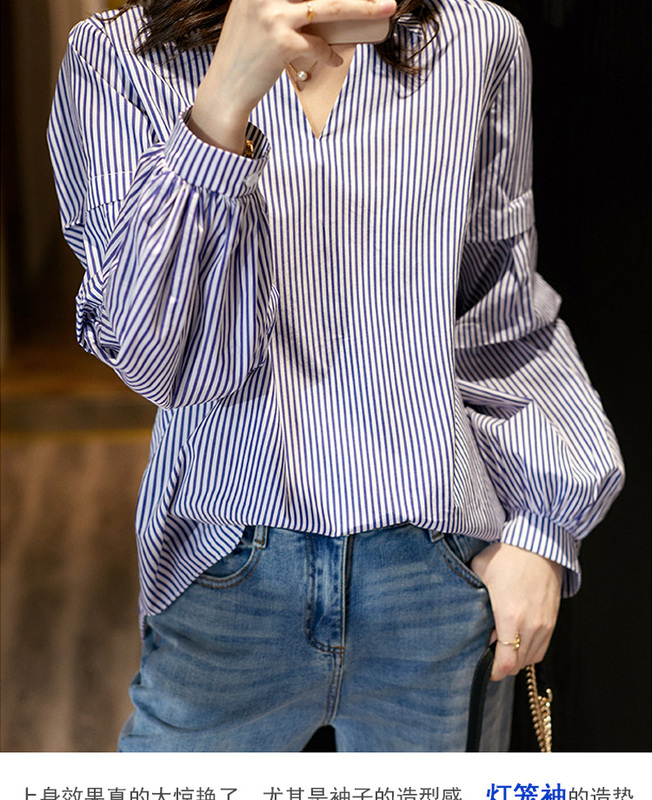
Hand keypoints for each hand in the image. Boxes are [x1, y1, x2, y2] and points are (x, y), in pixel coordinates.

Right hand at [189, 0, 396, 151]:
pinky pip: (320, 46)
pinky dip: (330, 55)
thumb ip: (277, 1)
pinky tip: (333, 61)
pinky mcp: (282, 44)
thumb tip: (322, 4)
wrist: (226, 88)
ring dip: (363, 7)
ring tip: (385, 7)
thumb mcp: (253, 13)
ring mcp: (274, 17)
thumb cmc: (244, 53)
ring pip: (330, 6)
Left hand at [470, 542, 563, 680]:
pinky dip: (528, 650)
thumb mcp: (479, 571)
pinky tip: (516, 639)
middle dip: (501, 665)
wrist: (539, 544)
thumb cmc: (507, 555)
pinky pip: (541, 648)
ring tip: (500, 646)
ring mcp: (544, 624)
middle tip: (487, 653)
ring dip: (515, 659)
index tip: (483, 669)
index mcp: (510, 616)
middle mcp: (530, 625)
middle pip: (517, 665)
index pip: (505, 663)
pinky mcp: (552, 620)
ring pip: (530, 659)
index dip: (492, 672)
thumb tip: (460, 609)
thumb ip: (471, 595)